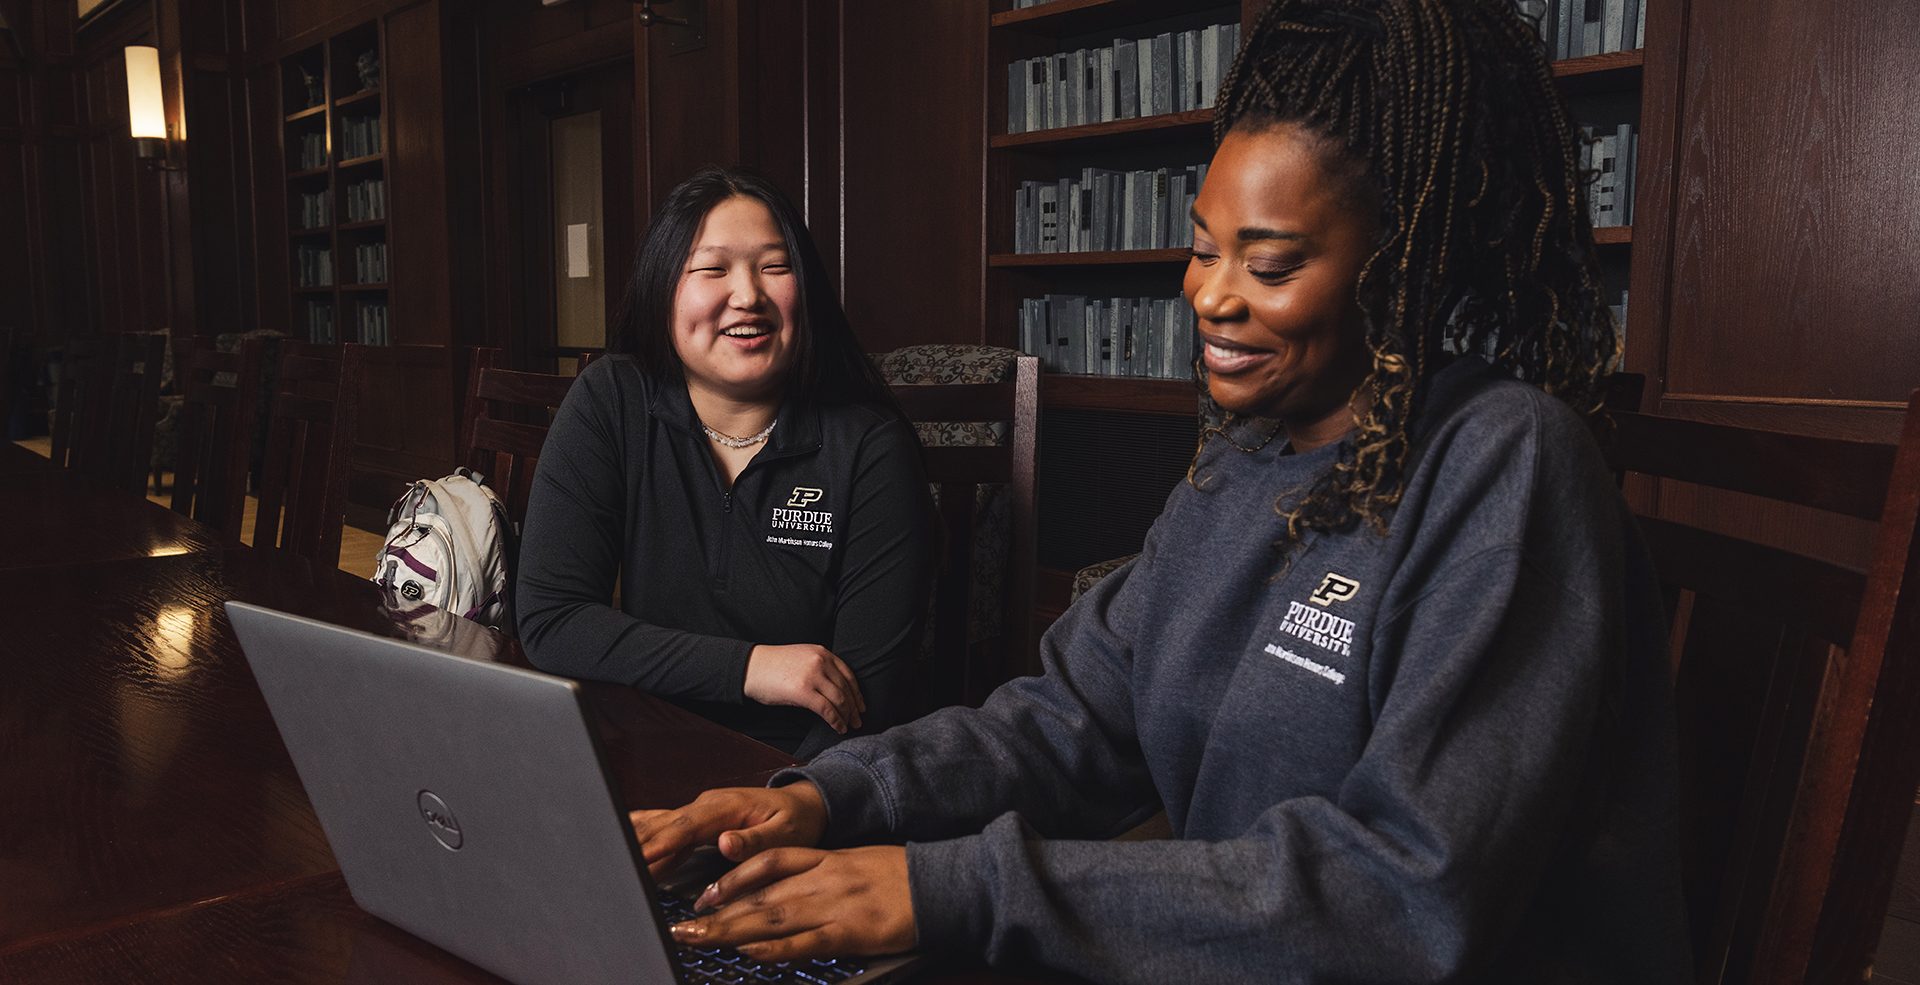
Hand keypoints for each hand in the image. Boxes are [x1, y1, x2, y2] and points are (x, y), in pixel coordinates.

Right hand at [630, 783, 826, 880]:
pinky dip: (645, 841)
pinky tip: (625, 849)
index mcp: (725, 807)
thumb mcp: (784, 833)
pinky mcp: (697, 822)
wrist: (802, 805)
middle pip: (663, 826)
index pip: (686, 826)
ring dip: (634, 842)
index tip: (638, 857)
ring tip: (607, 861)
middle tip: (611, 864)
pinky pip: (665, 831)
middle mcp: (706, 806)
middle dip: (636, 843)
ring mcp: (699, 812)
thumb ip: (754, 841)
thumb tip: (725, 843)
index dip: (660, 843)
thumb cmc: (796, 821)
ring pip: (658, 827)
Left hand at [670, 845, 914, 960]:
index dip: (732, 877)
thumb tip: (789, 890)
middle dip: (717, 912)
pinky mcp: (848, 932)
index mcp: (825, 859)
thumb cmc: (901, 876)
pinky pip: (803, 941)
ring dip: (731, 929)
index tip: (706, 894)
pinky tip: (750, 951)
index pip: (768, 862)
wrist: (940, 885)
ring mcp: (834, 905)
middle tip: (684, 926)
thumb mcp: (856, 861)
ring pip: (772, 916)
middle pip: (759, 894)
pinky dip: (773, 947)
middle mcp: (822, 879)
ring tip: (701, 938)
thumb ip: (822, 872)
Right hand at [744, 643, 865, 732]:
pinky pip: (827, 710)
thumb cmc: (772, 667)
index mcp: (822, 652)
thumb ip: (820, 668)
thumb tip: (835, 690)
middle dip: (855, 707)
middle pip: (846, 689)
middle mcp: (821, 661)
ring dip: (847, 716)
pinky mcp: (803, 692)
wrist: (750, 667)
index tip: (861, 705)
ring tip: (850, 726)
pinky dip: (836, 721)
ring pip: (840, 700)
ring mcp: (813, 676)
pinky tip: (839, 728)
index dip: (857, 693)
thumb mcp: (802, 658)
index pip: (848, 675)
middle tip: (858, 720)